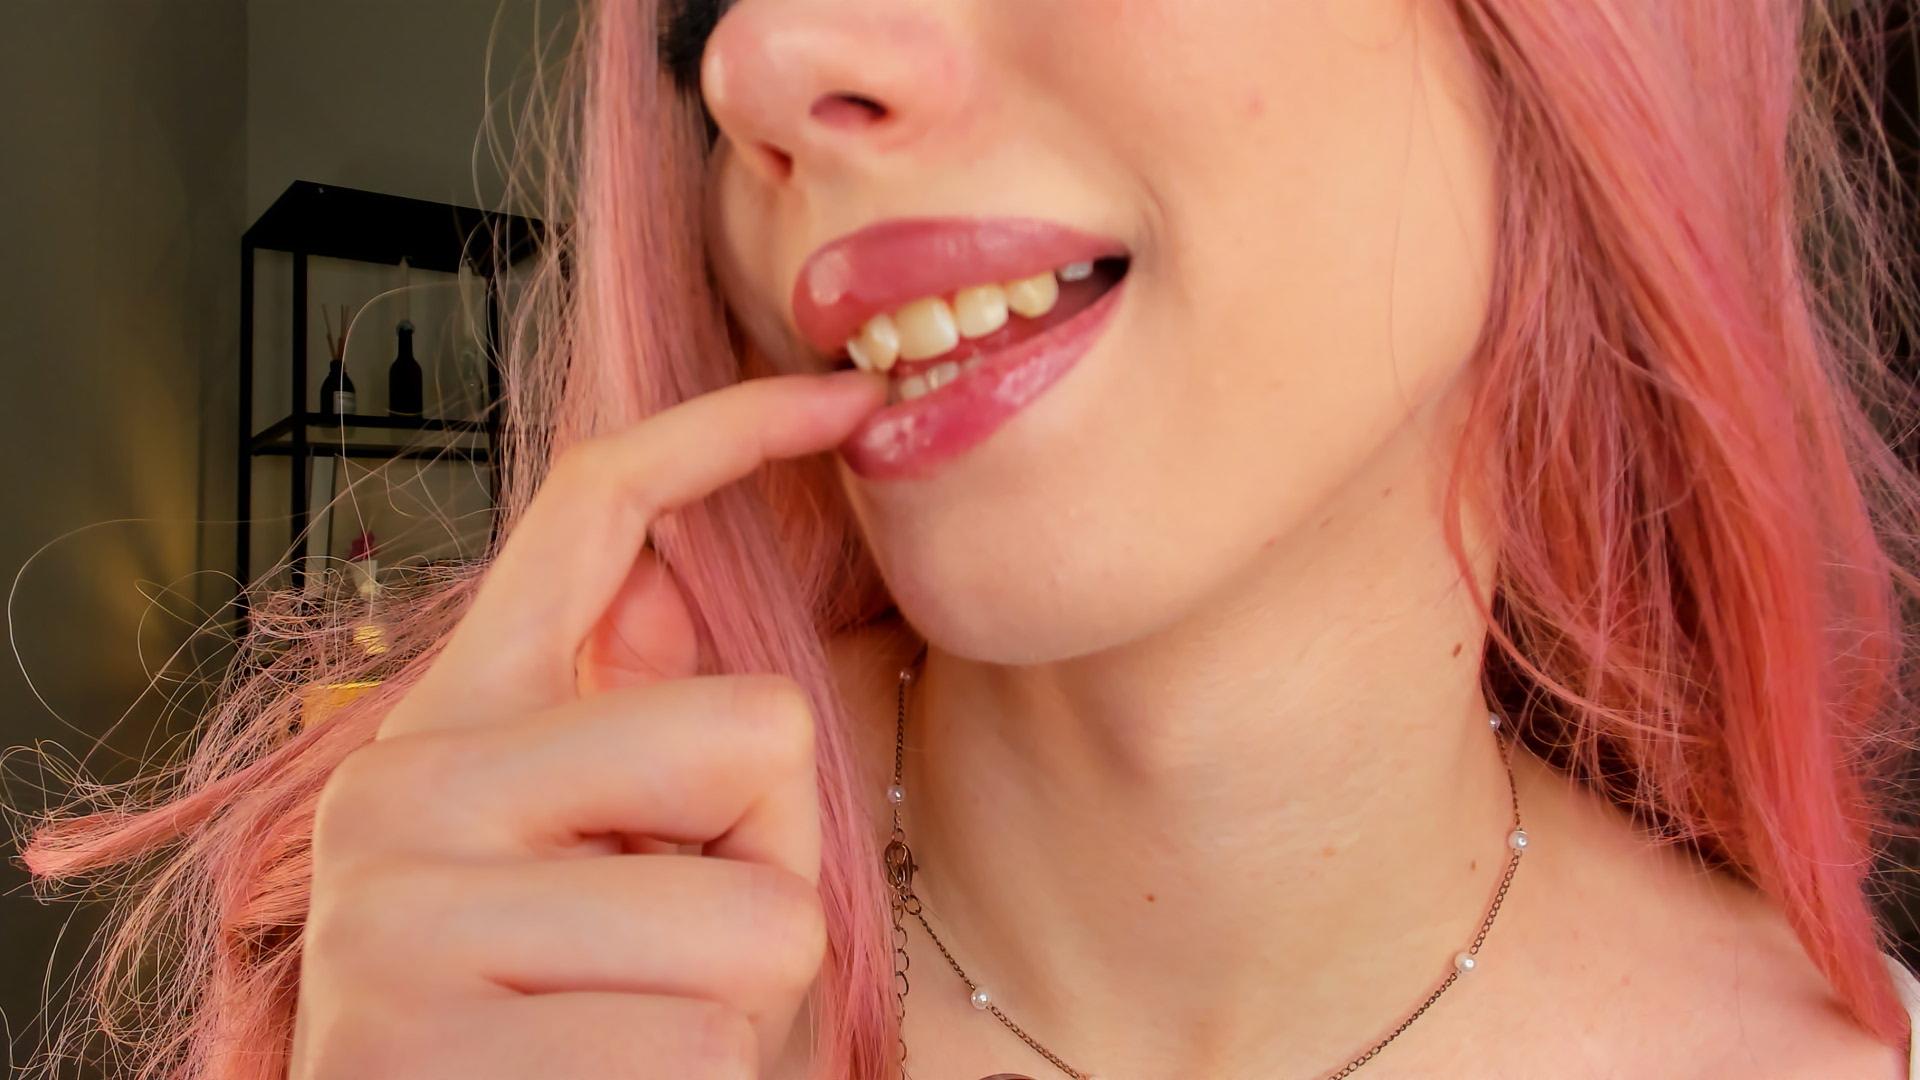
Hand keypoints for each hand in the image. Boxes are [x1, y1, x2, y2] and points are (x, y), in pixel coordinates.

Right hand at [288, 370, 883, 1078]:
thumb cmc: (557, 1040)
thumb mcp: (593, 876)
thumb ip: (631, 746)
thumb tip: (681, 601)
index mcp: (453, 729)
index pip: (589, 514)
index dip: (727, 432)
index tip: (842, 396)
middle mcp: (405, 793)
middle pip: (759, 731)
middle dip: (779, 865)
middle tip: (681, 962)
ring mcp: (400, 920)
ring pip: (763, 923)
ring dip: (746, 1014)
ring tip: (631, 1046)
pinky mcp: (424, 1048)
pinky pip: (706, 1053)